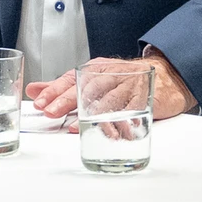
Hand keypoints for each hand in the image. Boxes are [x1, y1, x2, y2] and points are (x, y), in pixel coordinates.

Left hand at [32, 53, 196, 124]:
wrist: (168, 75)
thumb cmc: (126, 80)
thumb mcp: (93, 79)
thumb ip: (63, 87)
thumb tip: (34, 90)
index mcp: (95, 70)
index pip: (71, 77)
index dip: (54, 90)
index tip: (40, 102)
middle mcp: (110, 75)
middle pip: (86, 87)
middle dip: (67, 101)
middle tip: (52, 113)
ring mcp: (128, 85)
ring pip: (107, 99)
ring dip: (91, 114)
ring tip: (75, 126)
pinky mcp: (145, 98)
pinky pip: (130, 111)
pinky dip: (119, 122)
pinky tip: (110, 132)